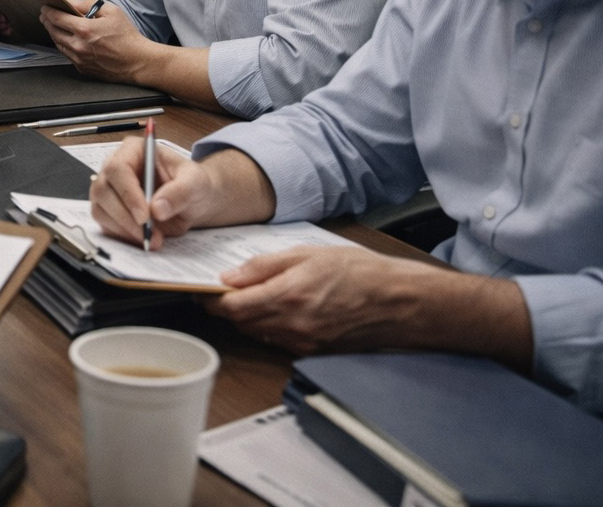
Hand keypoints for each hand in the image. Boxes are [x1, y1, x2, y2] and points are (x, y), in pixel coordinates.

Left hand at [40, 0, 147, 81]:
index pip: (57, 18)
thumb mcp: (112, 11)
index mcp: (84, 29)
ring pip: (58, 44)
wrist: (137, 62)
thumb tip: (73, 2)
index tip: (44, 7)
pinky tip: (65, 40)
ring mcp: (79, 59)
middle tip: (44, 15)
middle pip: (53, 32)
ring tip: (53, 26)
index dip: (48, 11)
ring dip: (54, 34)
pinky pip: (67, 55)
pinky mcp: (82, 68)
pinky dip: (63, 45)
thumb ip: (90, 4)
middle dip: (47, 22)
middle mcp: (78, 45)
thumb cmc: (126, 36)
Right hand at [90, 144, 276, 247]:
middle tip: (149, 233)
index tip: (144, 216)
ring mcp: (109, 189)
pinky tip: (144, 239)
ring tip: (152, 239)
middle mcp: (115, 168)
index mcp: (133, 150)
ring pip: (100, 210)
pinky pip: (106, 225)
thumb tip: (157, 209)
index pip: (117, 168)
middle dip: (125, 217)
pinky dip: (123, 236)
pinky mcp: (109, 210)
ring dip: (124, 229)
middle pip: (103, 190)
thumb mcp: (195, 182)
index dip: (128, 193)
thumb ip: (180, 191)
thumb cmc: (192, 184)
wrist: (192, 200)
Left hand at [211, 246, 440, 354]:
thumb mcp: (308, 254)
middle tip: (225, 288)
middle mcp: (291, 326)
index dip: (210, 298)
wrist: (402, 302)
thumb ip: (264, 266)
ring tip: (254, 295)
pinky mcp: (314, 351)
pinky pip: (278, 341)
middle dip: (227, 307)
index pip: (230, 307)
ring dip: (248, 317)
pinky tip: (280, 308)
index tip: (202, 289)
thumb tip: (230, 276)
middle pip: (239, 323)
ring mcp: (303, 343)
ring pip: (257, 333)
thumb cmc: (361, 272)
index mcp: (286, 297)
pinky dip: (269, 326)